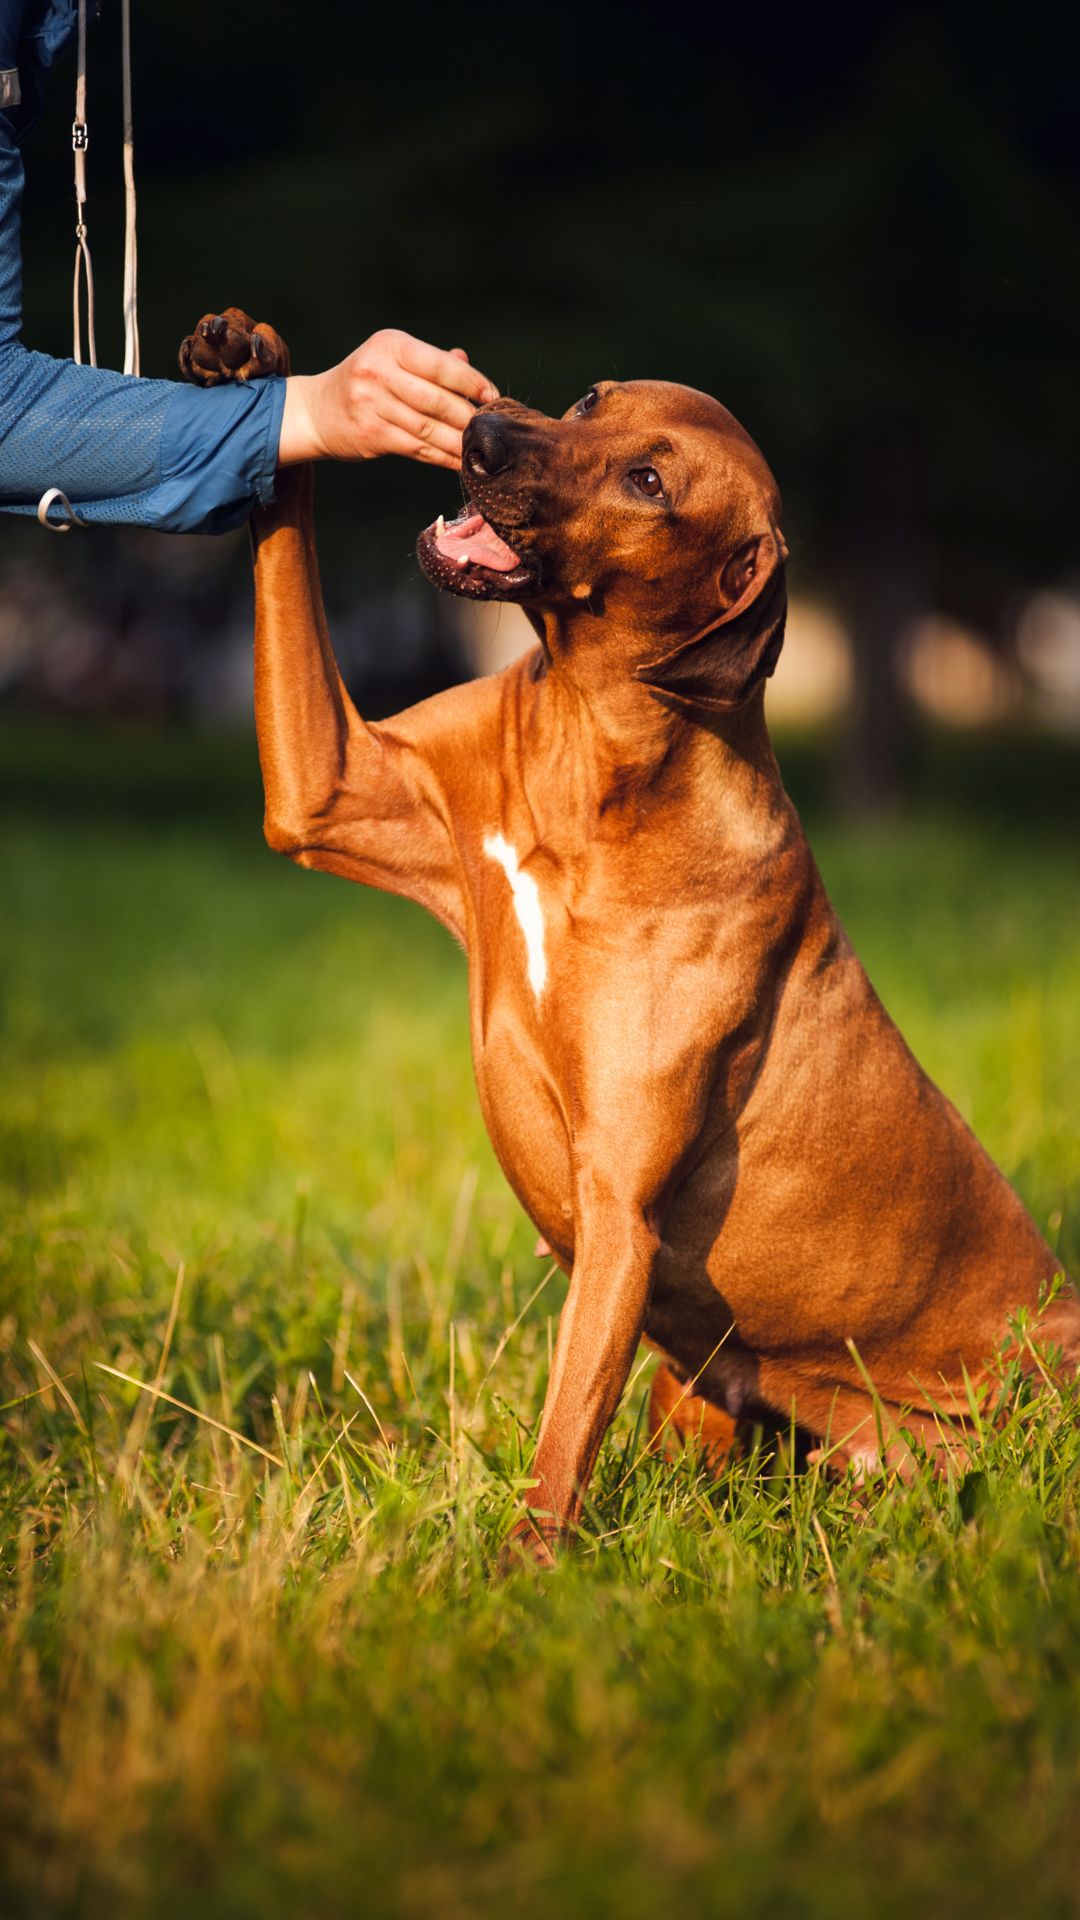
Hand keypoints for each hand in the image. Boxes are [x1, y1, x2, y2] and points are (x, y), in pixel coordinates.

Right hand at [278, 329, 498, 470]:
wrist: (317, 411)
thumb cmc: (367, 382)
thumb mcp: (392, 359)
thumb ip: (430, 362)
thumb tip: (467, 364)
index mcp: (391, 345)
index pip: (440, 365)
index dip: (471, 382)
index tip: (493, 397)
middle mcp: (378, 371)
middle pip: (437, 400)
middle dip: (468, 417)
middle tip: (491, 430)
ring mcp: (371, 404)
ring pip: (428, 428)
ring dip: (458, 442)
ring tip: (480, 449)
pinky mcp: (370, 434)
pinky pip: (416, 448)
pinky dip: (441, 457)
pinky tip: (458, 462)